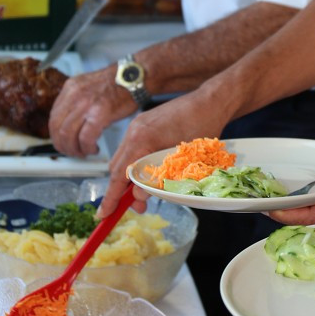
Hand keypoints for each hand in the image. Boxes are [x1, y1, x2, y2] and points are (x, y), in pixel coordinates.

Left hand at [48, 69, 134, 157]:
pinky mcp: (100, 113)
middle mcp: (75, 95)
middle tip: (71, 152)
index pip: (53, 117)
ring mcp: (86, 104)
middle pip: (57, 127)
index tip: (62, 142)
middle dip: (62, 145)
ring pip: (67, 134)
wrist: (135, 76)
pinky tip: (93, 148)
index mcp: (71, 88)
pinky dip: (87, 147)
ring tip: (83, 152)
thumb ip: (77, 102)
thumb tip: (70, 122)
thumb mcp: (89, 86)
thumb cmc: (118, 83)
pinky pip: (85, 137)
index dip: (56, 135)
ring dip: (74, 149)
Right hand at [98, 89, 231, 215]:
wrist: (211, 100)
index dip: (111, 197)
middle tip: (138, 208)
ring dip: (131, 178)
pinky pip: (133, 149)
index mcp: (141, 139)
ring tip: (145, 194)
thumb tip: (138, 195)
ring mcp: (137, 126)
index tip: (103, 215)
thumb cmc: (204, 126)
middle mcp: (134, 131)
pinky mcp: (144, 125)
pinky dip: (137, 165)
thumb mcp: (183, 159)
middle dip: (122, 191)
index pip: (120, 174)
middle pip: (118, 167)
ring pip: (125, 159)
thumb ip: (159, 178)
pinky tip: (150, 175)